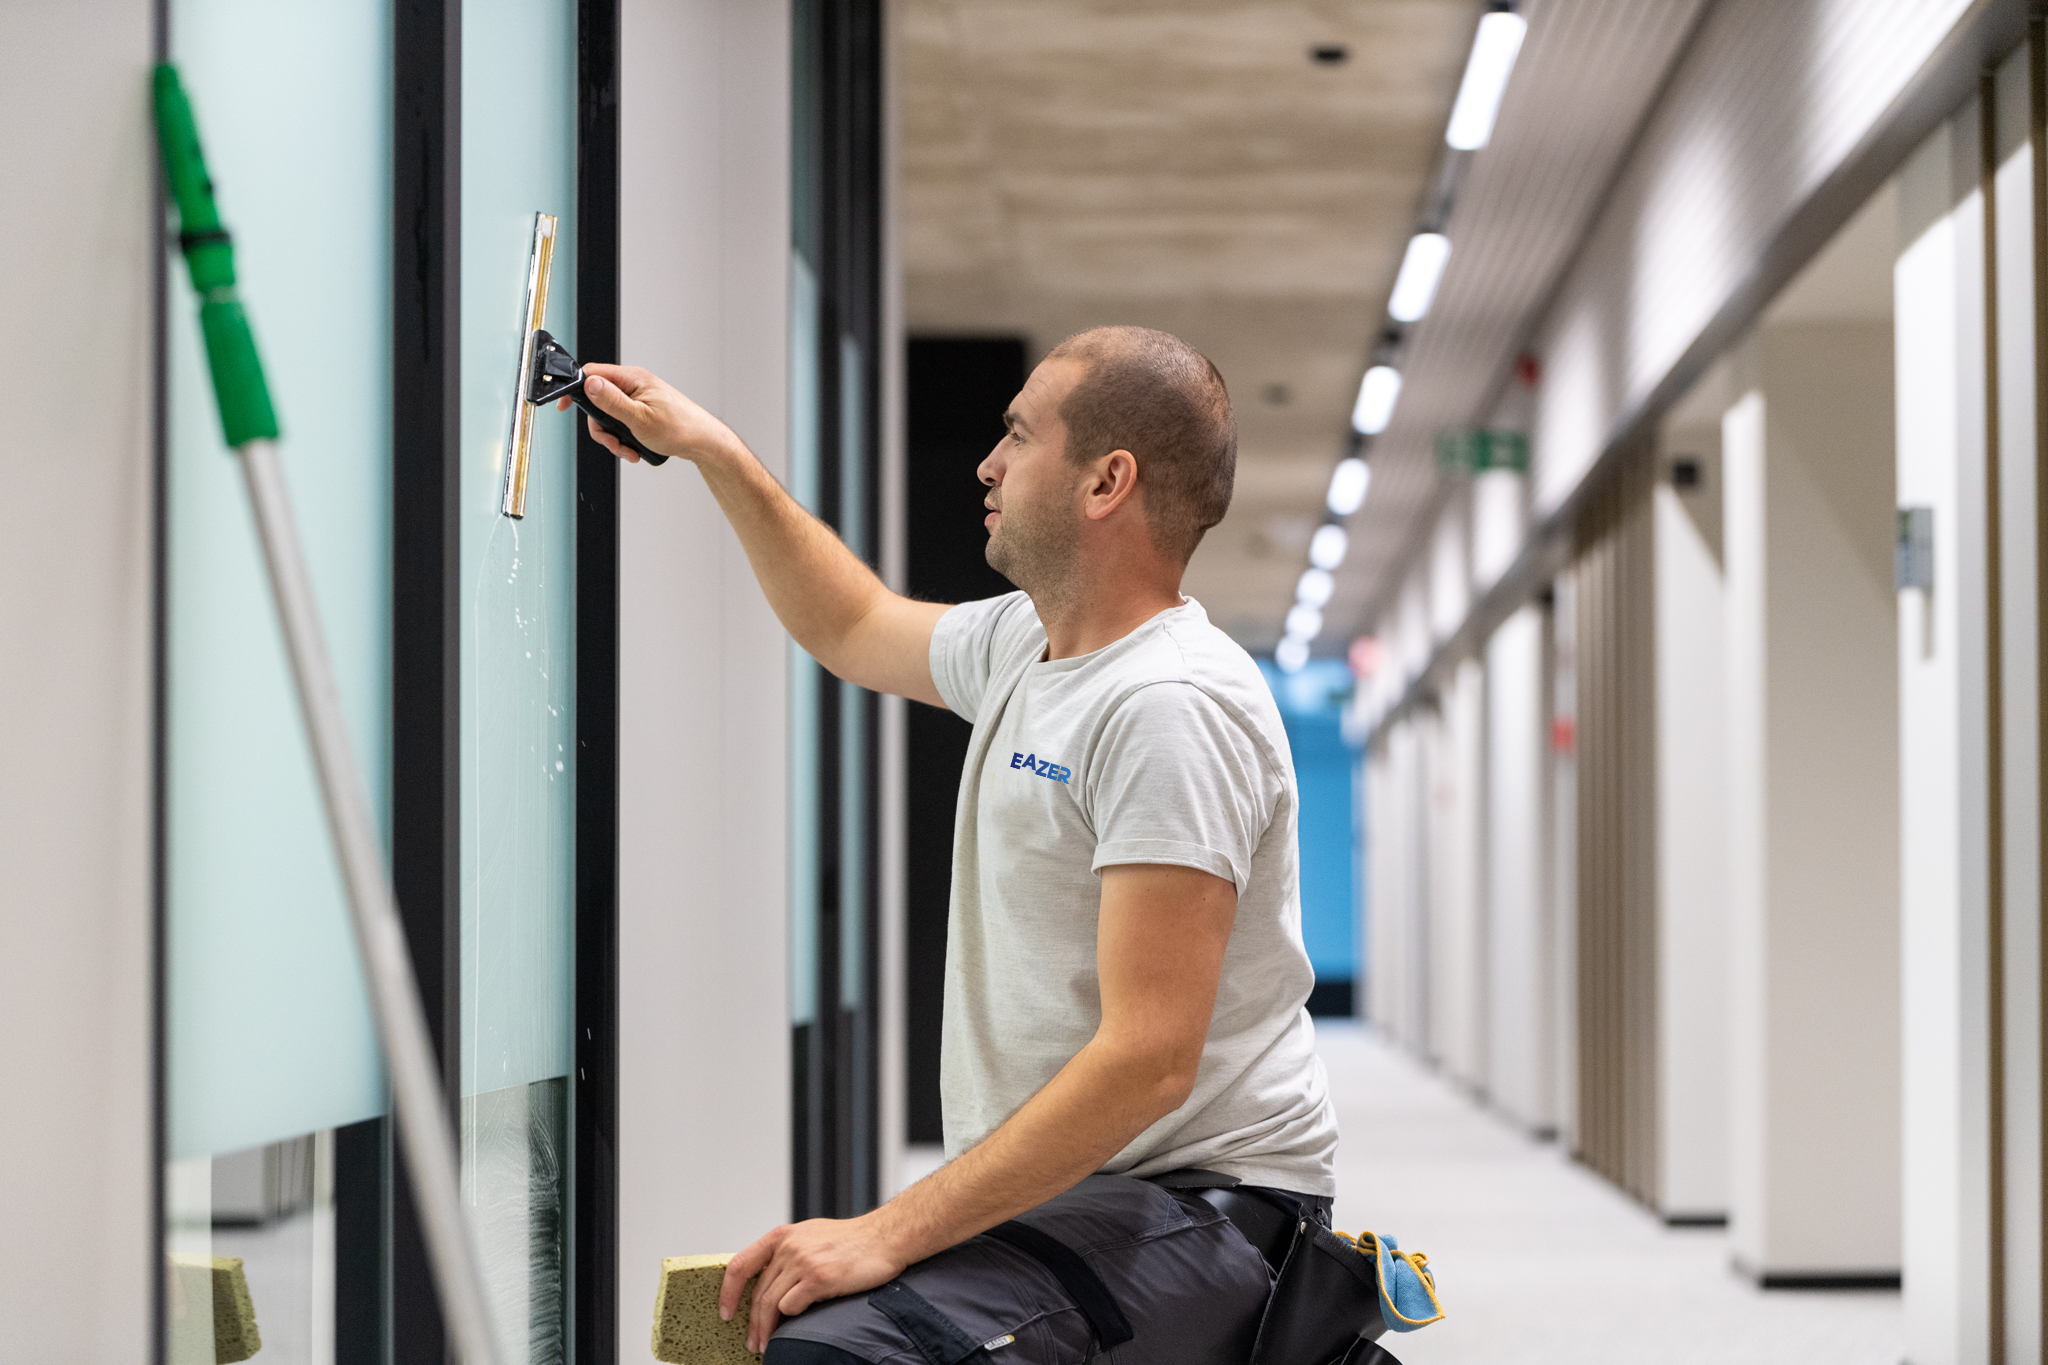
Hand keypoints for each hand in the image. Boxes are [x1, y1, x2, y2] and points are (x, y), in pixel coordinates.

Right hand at [555, 363, 744, 466]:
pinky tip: (635, 450)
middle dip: (601, 427)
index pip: (592, 373)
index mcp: (633, 378)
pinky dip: (624, 439)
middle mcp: (634, 385)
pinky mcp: (642, 412)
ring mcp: (638, 399)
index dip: (575, 389)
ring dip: (614, 438)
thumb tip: (589, 384)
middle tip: (613, 442)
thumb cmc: (680, 428)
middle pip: (598, 401)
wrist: (703, 442)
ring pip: (609, 416)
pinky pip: (622, 423)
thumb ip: (612, 401)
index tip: (564, 406)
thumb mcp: (640, 418)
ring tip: (628, 451)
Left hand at [720, 1213, 908, 1352]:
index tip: (726, 1312)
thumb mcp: (810, 1235)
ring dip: (766, 1329)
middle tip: (752, 1341)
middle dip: (752, 1323)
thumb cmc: (853, 1240)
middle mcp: (789, 1247)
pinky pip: (791, 1307)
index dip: (728, 1292)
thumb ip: (788, 1252)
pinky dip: (790, 1318)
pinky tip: (796, 1323)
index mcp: (783, 1236)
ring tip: (766, 1344)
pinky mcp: (819, 1278)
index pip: (740, 1265)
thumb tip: (768, 1280)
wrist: (885, 1237)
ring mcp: (803, 1262)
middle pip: (758, 1293)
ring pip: (771, 1304)